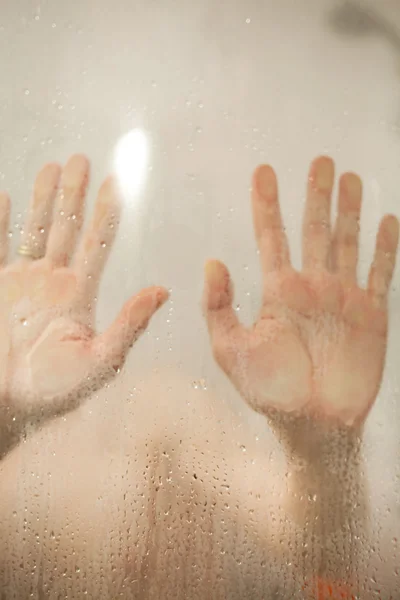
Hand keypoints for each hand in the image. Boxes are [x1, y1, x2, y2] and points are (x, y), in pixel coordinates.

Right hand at [0, 155, 166, 435]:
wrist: (7, 403)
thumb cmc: (52, 391)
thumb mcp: (99, 359)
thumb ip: (130, 324)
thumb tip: (164, 291)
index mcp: (77, 295)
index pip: (96, 244)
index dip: (105, 213)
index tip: (115, 183)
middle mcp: (51, 283)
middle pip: (66, 228)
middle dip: (75, 194)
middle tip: (82, 159)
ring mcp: (21, 282)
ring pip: (35, 228)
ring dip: (43, 198)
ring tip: (52, 165)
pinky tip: (4, 196)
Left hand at [204, 156, 398, 426]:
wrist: (313, 425)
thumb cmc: (270, 391)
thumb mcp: (231, 351)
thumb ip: (219, 308)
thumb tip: (211, 261)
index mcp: (278, 292)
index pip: (271, 236)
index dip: (266, 204)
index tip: (263, 171)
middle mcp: (311, 287)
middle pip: (314, 230)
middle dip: (316, 195)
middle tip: (319, 160)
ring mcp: (342, 298)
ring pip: (346, 242)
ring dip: (349, 211)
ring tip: (350, 177)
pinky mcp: (371, 315)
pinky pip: (379, 273)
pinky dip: (384, 249)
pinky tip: (386, 221)